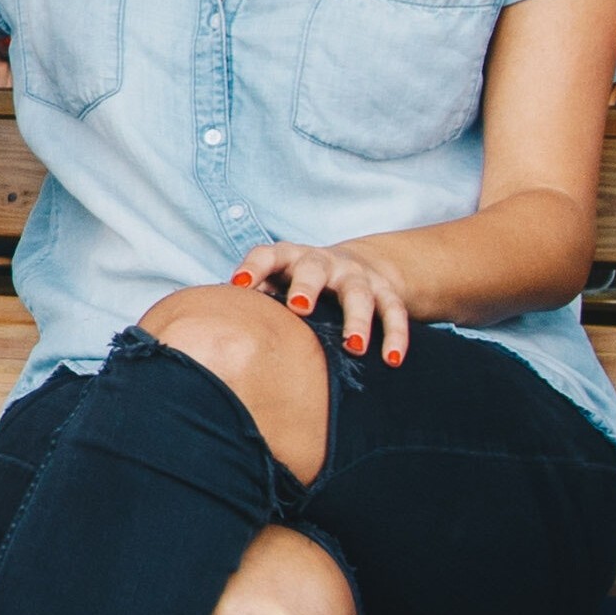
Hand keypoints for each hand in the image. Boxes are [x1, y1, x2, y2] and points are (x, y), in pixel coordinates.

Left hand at [234, 240, 415, 365]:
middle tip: (300, 308)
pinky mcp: (386, 292)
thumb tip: (220, 328)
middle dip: (307, 286)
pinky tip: (392, 359)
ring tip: (354, 346)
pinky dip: (395, 335)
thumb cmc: (300, 284)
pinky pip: (394, 311)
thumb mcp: (277, 284)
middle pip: (315, 269)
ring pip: (359, 293)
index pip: (268, 255)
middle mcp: (324, 263)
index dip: (253, 268)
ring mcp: (357, 276)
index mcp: (290, 258)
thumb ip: (255, 300)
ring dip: (357, 319)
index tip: (239, 285)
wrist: (358, 266)